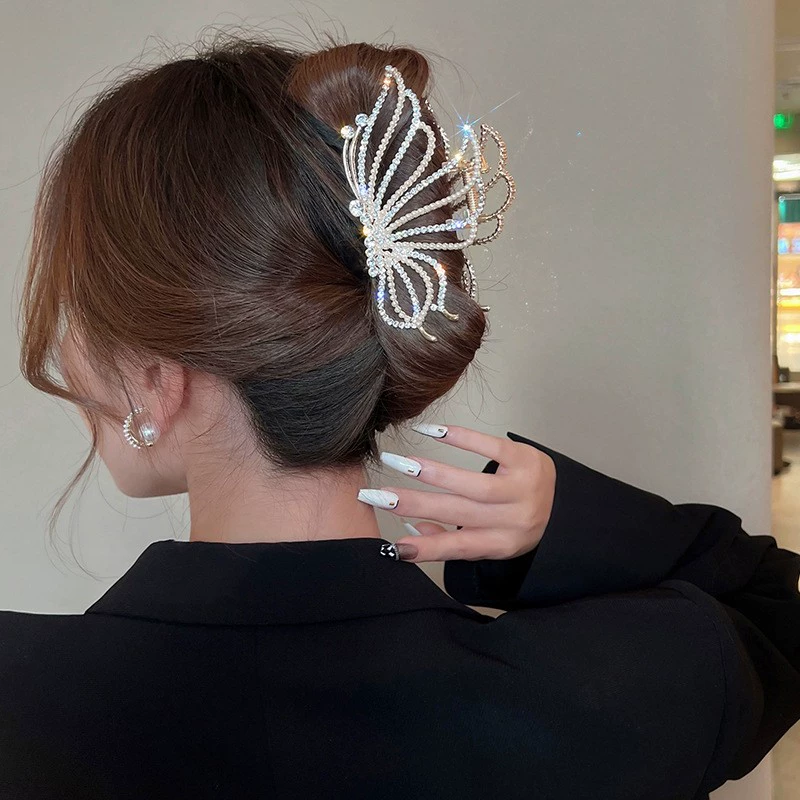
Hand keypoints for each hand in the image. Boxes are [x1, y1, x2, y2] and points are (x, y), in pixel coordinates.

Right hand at [362, 424, 556, 562]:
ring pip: (473, 485)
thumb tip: (413, 529)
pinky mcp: (527, 459)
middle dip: (414, 504)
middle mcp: (514, 521)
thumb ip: (451, 537)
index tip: (393, 545)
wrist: (566, 503)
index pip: (460, 548)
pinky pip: (491, 448)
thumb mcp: (491, 539)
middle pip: (459, 514)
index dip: (427, 548)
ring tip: (400, 463)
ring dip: (433, 474)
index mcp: (502, 544)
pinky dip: (461, 439)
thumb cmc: (518, 521)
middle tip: (379, 494)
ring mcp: (522, 489)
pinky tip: (433, 432)